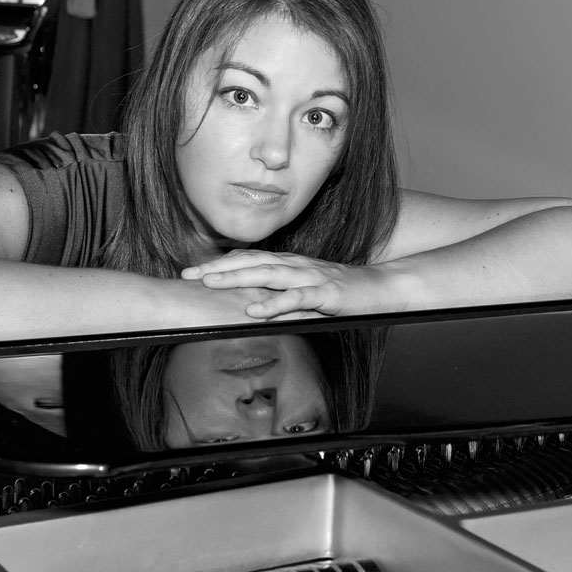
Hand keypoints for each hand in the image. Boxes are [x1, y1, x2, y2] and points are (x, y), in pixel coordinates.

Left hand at [181, 250, 392, 319]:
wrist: (381, 288)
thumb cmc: (344, 292)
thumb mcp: (307, 292)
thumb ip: (282, 295)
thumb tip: (254, 305)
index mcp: (290, 264)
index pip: (250, 259)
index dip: (221, 263)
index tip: (195, 271)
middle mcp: (296, 265)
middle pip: (251, 262)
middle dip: (218, 268)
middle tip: (190, 276)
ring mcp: (310, 277)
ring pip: (268, 275)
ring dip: (237, 279)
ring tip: (211, 284)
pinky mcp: (325, 294)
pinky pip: (296, 298)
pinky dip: (274, 304)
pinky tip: (255, 311)